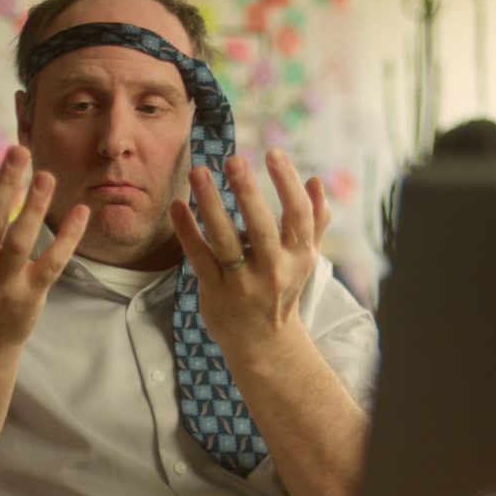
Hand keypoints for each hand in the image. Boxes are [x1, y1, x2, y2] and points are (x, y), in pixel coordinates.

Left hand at [169, 149, 330, 357]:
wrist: (263, 343)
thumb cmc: (281, 290)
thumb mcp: (303, 259)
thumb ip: (315, 221)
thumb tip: (317, 181)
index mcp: (299, 256)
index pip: (298, 215)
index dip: (287, 183)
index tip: (273, 153)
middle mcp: (274, 270)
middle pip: (261, 227)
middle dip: (248, 192)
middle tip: (234, 159)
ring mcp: (243, 283)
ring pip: (225, 241)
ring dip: (210, 205)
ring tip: (199, 172)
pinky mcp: (216, 292)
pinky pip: (200, 258)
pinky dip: (188, 232)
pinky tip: (177, 206)